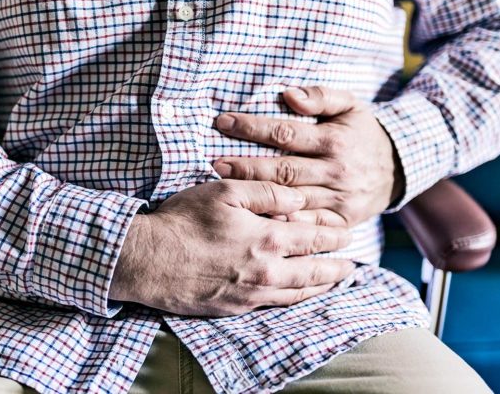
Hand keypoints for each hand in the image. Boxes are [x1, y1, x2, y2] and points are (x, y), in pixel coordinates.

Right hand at [110, 180, 354, 316]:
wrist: (148, 260)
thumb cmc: (184, 221)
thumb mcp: (224, 191)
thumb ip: (267, 192)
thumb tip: (298, 199)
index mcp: (269, 239)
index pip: (315, 238)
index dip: (334, 234)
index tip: (346, 232)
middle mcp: (268, 272)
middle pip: (315, 272)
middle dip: (337, 266)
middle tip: (351, 263)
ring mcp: (252, 294)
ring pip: (299, 294)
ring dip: (322, 287)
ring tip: (335, 281)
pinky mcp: (236, 308)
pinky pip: (276, 307)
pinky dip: (296, 300)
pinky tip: (298, 295)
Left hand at [212, 87, 403, 226]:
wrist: (398, 168)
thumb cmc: (362, 133)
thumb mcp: (351, 105)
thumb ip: (321, 96)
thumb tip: (288, 94)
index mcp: (334, 141)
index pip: (285, 133)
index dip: (252, 127)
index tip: (222, 122)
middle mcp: (336, 171)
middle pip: (283, 170)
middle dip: (246, 166)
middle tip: (214, 163)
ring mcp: (338, 199)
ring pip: (291, 199)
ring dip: (257, 196)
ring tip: (225, 189)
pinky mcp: (340, 221)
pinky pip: (308, 224)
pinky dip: (283, 222)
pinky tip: (256, 218)